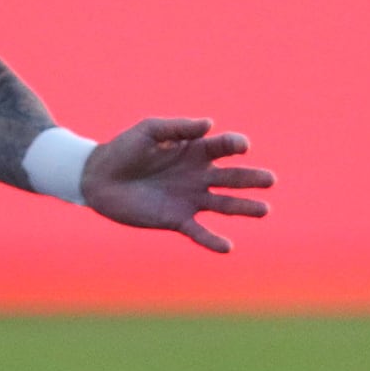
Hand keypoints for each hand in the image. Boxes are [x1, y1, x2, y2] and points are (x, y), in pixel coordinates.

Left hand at [78, 117, 273, 252]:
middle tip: (270, 180)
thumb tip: (209, 124)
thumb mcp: (149, 131)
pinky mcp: (176, 219)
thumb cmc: (125, 149)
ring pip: (224, 204)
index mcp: (194, 150)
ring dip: (244, 208)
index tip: (242, 146)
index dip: (234, 145)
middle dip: (251, 178)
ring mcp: (189, 198)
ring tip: (264, 210)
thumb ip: (178, 128)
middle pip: (231, 177)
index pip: (222, 147)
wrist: (99, 178)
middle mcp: (198, 175)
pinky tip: (228, 247)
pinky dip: (213, 240)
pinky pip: (199, 231)